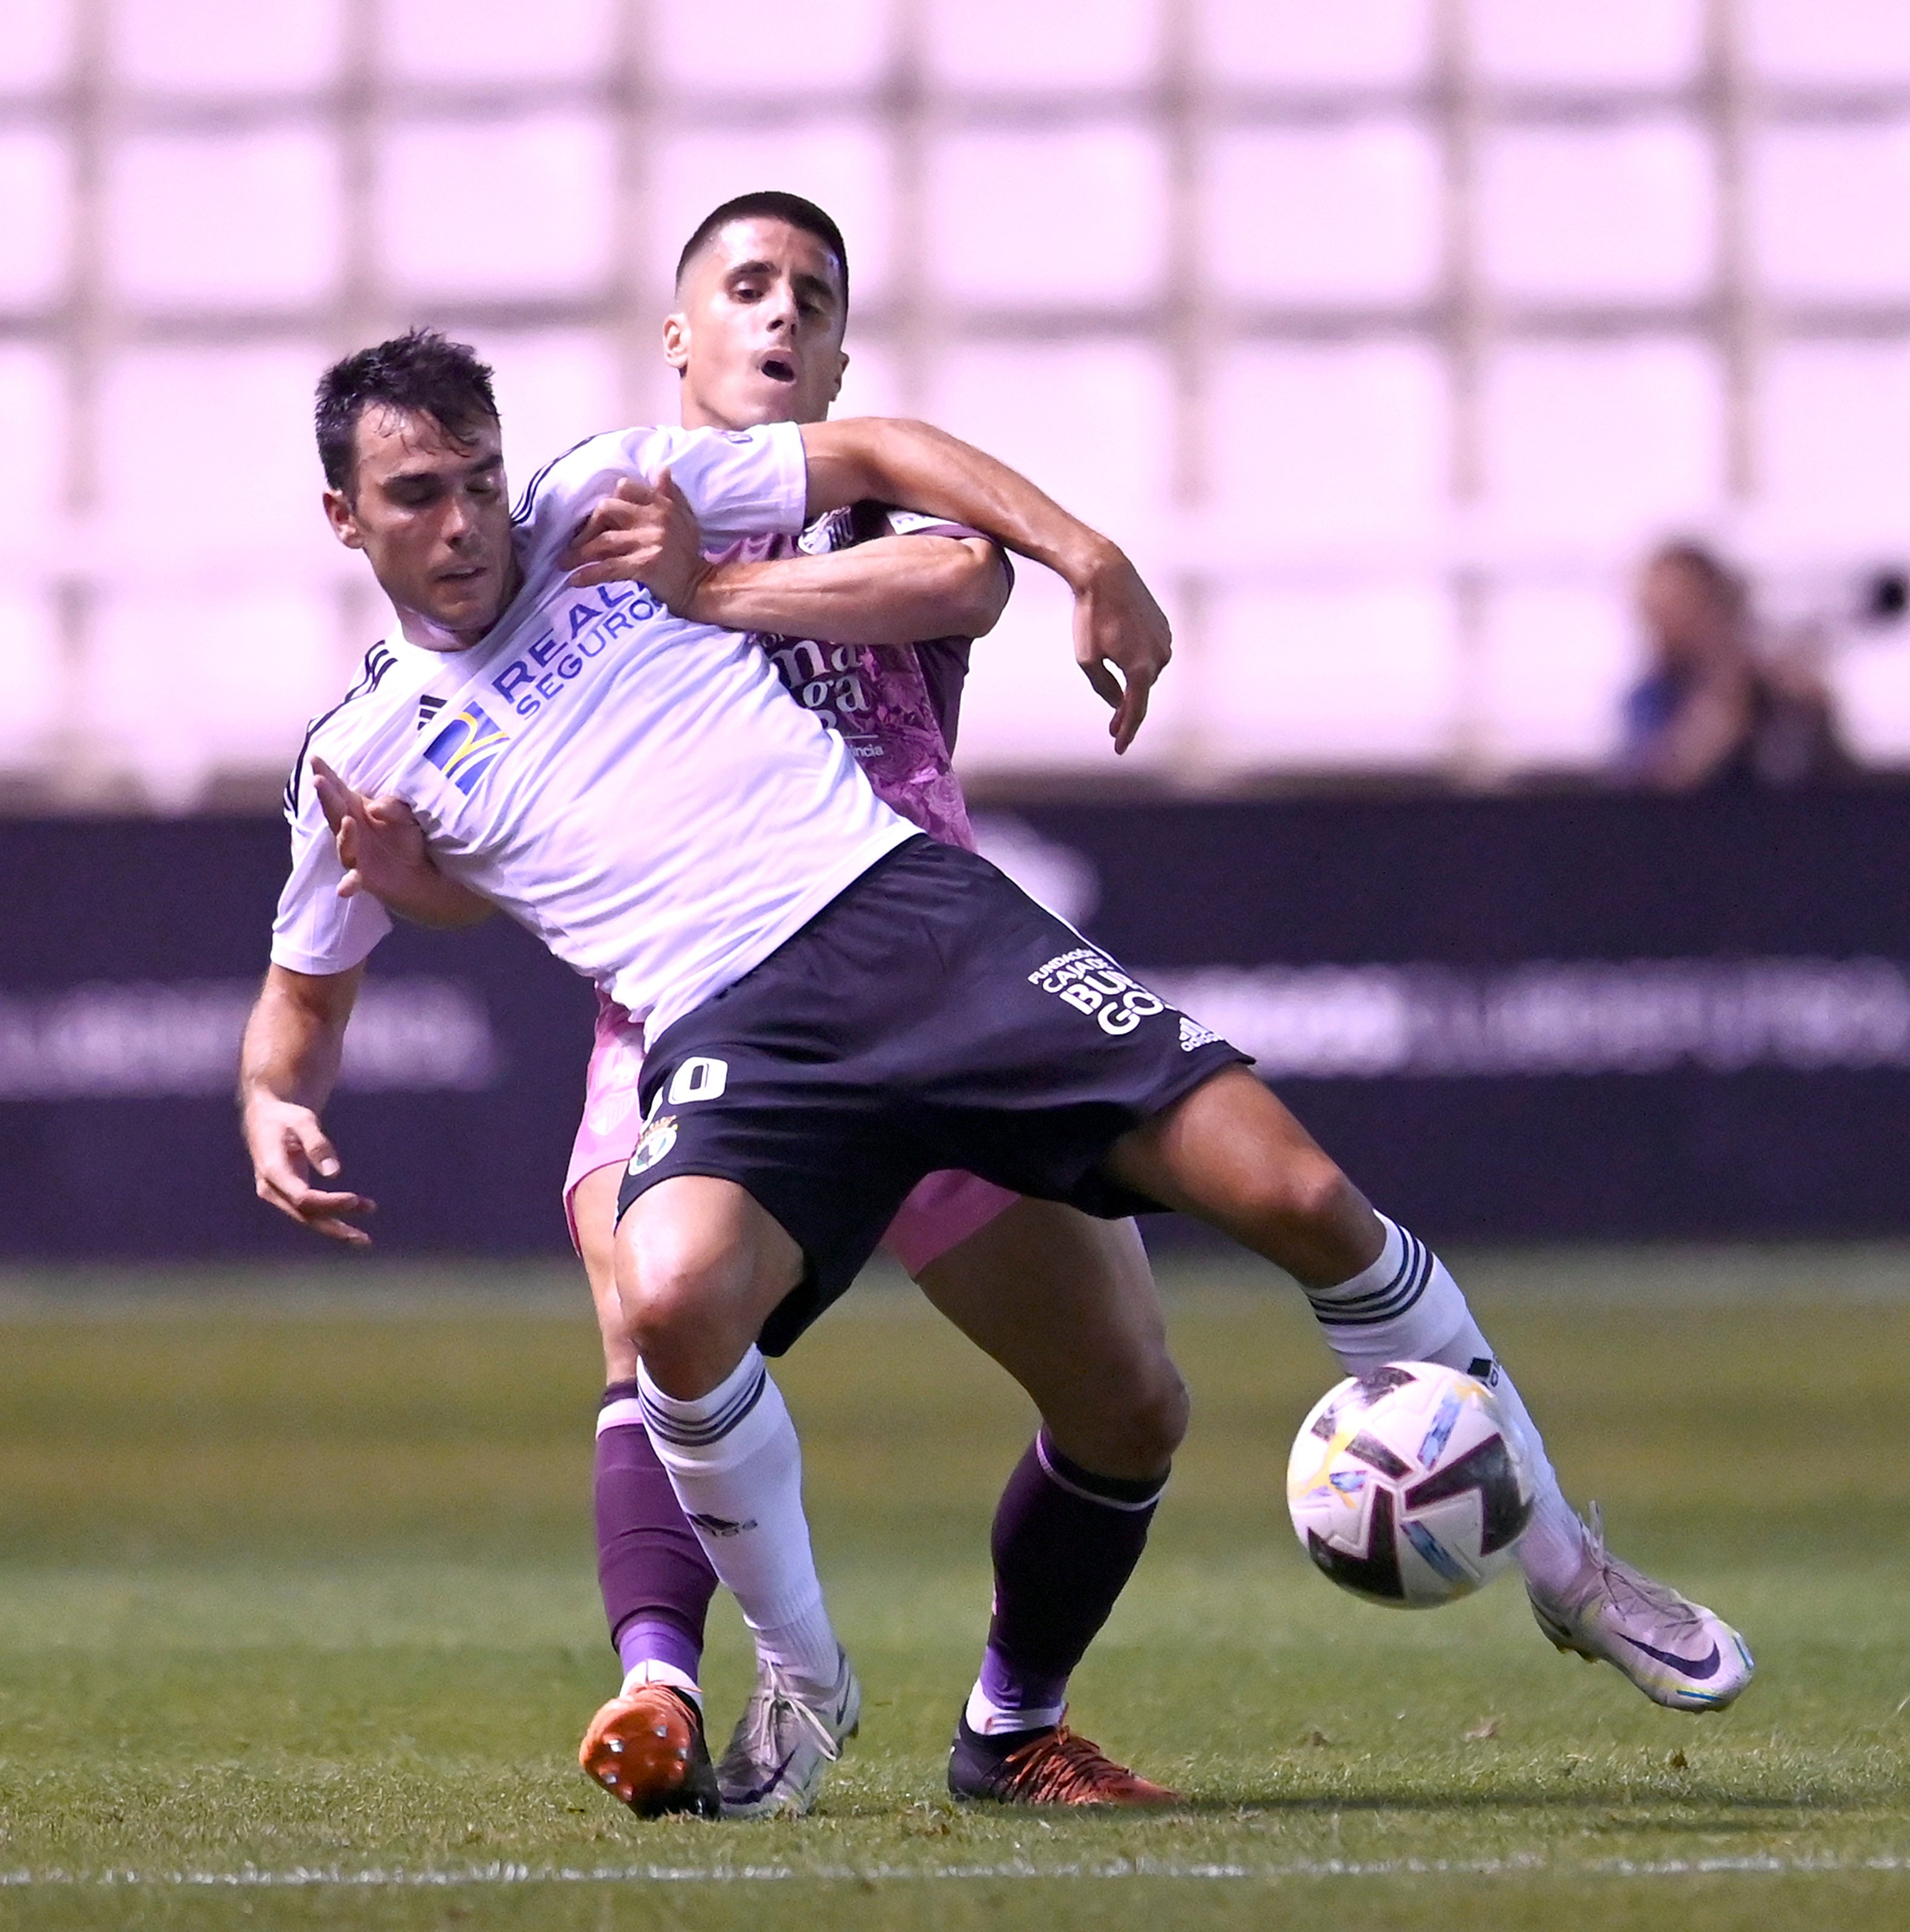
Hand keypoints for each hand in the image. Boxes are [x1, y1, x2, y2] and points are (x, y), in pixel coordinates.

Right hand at [243, 1094, 375, 1245]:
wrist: (265, 1117)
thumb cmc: (286, 1116)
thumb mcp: (302, 1121)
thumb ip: (317, 1144)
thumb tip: (335, 1173)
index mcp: (272, 1169)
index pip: (302, 1197)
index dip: (329, 1202)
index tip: (355, 1200)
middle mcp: (271, 1188)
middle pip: (305, 1215)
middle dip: (334, 1227)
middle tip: (363, 1240)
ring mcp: (278, 1194)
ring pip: (307, 1217)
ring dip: (336, 1227)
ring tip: (365, 1239)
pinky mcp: (288, 1194)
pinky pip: (310, 1210)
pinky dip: (333, 1215)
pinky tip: (358, 1213)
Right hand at [310, 758, 490, 927]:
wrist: (419, 873)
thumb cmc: (406, 837)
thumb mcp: (406, 815)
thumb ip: (392, 807)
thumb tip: (374, 808)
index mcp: (357, 809)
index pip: (339, 790)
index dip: (326, 775)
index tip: (314, 758)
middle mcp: (349, 830)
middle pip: (334, 812)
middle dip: (326, 797)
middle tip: (320, 780)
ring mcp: (353, 854)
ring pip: (342, 843)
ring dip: (344, 834)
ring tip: (349, 820)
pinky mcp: (362, 877)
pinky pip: (352, 880)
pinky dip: (348, 884)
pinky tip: (344, 888)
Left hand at [559, 471, 712, 615]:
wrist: (700, 587)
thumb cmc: (688, 553)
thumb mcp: (684, 518)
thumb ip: (670, 494)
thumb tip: (661, 469)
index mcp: (661, 504)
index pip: (625, 488)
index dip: (607, 502)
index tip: (598, 520)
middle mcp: (654, 519)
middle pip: (606, 510)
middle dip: (587, 528)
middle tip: (576, 544)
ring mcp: (649, 542)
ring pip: (603, 542)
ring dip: (578, 554)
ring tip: (564, 563)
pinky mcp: (644, 566)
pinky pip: (608, 568)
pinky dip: (588, 574)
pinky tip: (574, 580)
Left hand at [1070, 543, 1171, 753]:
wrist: (1106, 573)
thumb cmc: (1090, 617)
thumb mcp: (1087, 659)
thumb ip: (1104, 687)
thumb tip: (1119, 703)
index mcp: (1141, 669)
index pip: (1136, 711)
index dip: (1127, 732)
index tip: (1119, 749)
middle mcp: (1160, 657)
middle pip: (1141, 692)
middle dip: (1127, 709)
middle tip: (1113, 728)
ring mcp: (1165, 641)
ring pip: (1146, 672)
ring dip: (1132, 680)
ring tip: (1113, 680)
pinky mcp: (1164, 627)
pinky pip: (1150, 653)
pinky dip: (1137, 658)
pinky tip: (1122, 650)